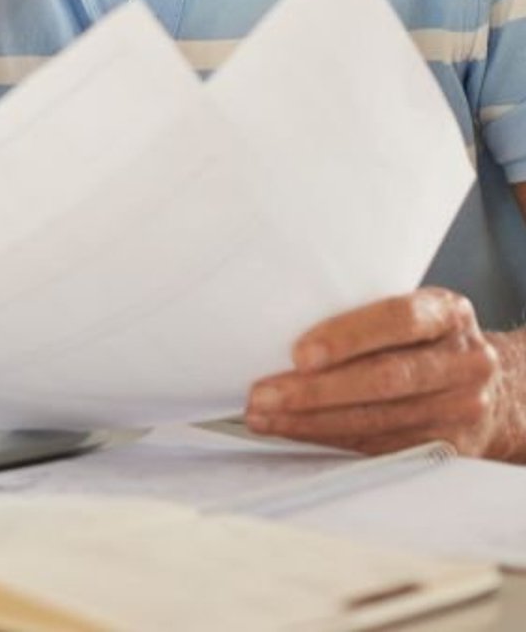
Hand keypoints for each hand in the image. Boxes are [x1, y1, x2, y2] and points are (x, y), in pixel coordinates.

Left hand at [244, 289, 518, 458]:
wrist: (495, 388)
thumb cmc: (426, 339)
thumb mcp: (413, 309)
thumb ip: (365, 312)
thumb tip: (276, 322)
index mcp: (449, 314)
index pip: (399, 320)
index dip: (348, 337)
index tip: (299, 354)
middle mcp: (464, 362)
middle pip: (386, 379)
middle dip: (316, 390)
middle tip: (263, 394)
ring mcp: (461, 409)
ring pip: (379, 420)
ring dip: (312, 422)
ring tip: (264, 417)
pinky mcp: (449, 448)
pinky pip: (382, 447)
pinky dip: (332, 440)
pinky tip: (296, 432)